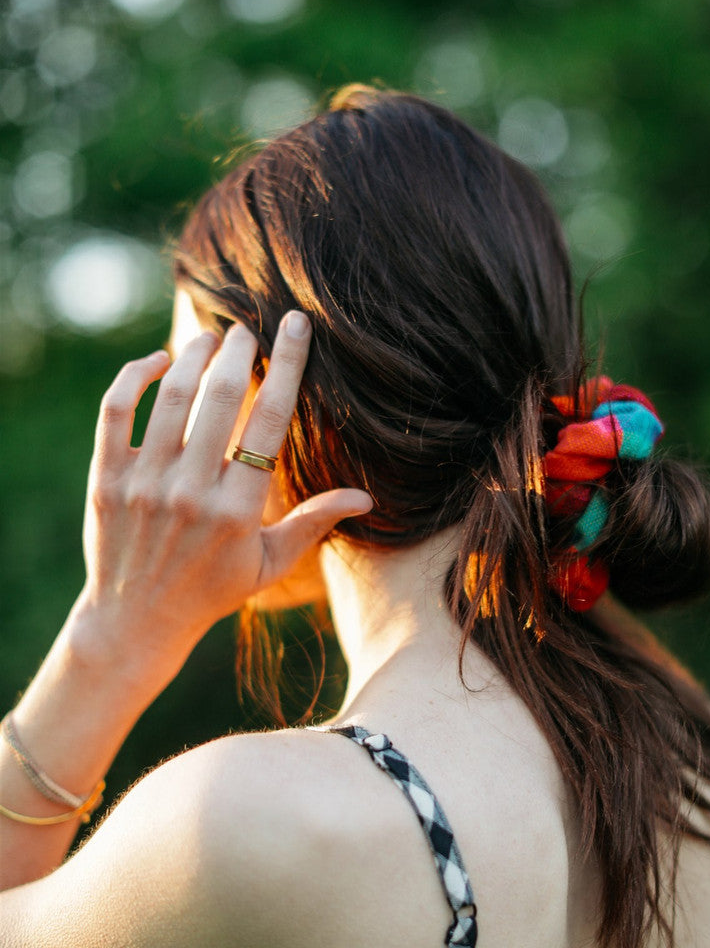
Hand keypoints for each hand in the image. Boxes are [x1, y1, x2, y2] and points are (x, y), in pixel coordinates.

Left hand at [77, 311, 371, 670]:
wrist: (135, 621)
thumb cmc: (212, 591)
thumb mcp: (270, 564)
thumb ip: (314, 522)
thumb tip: (366, 498)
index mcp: (238, 510)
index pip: (269, 420)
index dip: (287, 365)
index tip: (295, 326)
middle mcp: (190, 492)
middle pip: (220, 396)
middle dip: (238, 351)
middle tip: (246, 330)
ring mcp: (144, 484)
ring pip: (171, 396)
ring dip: (194, 356)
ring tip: (210, 339)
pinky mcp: (106, 479)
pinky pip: (116, 410)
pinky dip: (134, 376)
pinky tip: (158, 362)